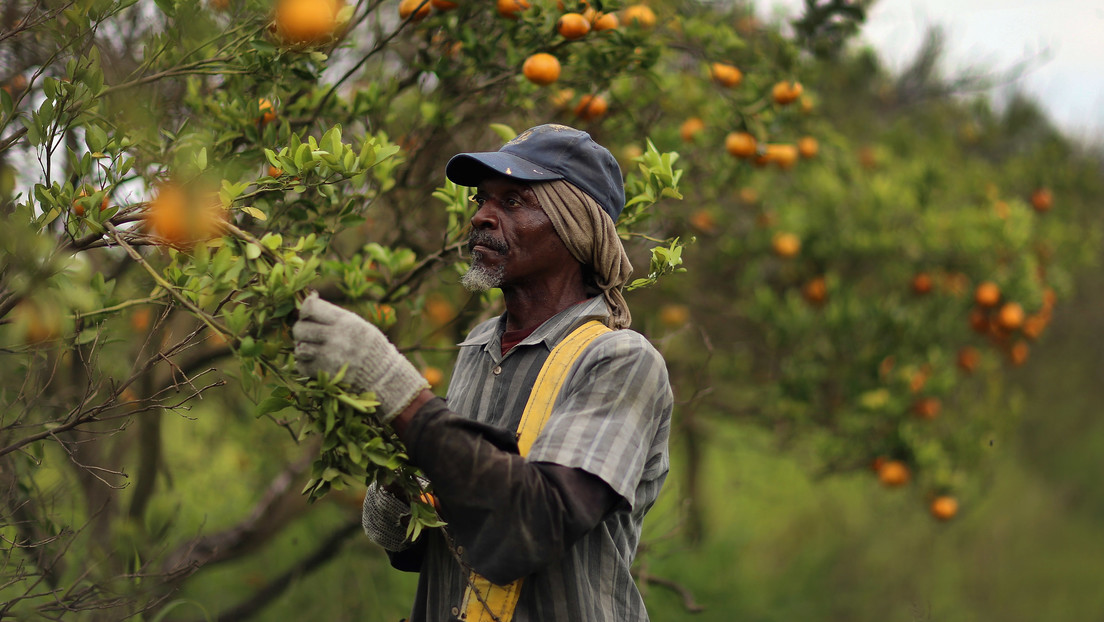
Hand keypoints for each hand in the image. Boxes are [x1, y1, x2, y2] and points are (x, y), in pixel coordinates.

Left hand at [292, 292, 428, 420]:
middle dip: (302, 331)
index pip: (310, 307)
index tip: (308, 314)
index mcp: (344, 321)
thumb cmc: (367, 344)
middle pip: (300, 328)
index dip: (305, 310)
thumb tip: (307, 303)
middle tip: (311, 335)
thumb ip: (333, 315)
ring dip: (304, 348)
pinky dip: (306, 364)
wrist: (382, 372)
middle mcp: (335, 337)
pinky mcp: (325, 373)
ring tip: (314, 349)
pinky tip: (317, 362)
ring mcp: (329, 356)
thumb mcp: (356, 323)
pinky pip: (302, 366)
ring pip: (299, 348)